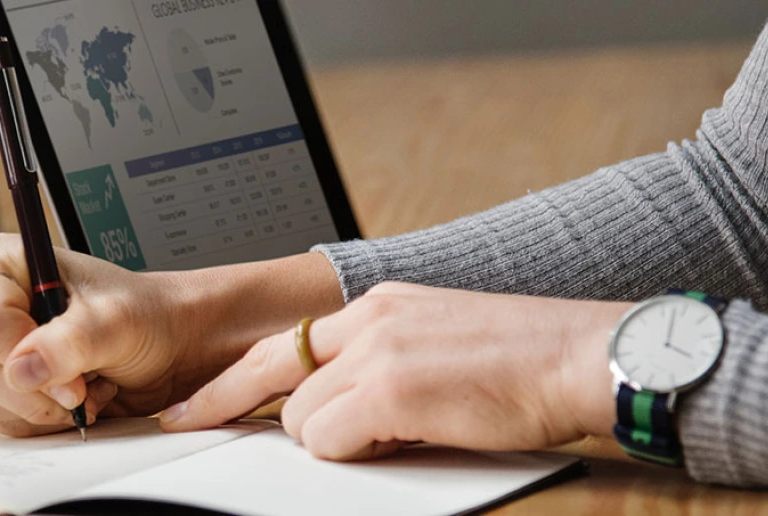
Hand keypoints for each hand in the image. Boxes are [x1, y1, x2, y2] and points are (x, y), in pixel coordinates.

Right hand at [0, 234, 342, 436]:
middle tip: (82, 388)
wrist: (169, 347)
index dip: (23, 355)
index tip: (71, 374)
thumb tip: (22, 368)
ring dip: (37, 407)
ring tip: (83, 387)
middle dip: (34, 389)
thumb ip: (70, 342)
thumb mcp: (116, 322)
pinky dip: (37, 419)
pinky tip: (72, 400)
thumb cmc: (147, 317)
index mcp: (6, 262)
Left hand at [161, 282, 631, 459]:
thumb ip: (381, 362)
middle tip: (185, 423)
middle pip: (271, 369)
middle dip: (225, 401)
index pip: (286, 340)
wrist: (583, 356)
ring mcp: (378, 350)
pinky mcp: (392, 388)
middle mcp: (370, 318)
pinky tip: (400, 439)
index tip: (196, 398)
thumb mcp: (437, 341)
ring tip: (390, 434)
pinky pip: (328, 438)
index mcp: (380, 304)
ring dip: (329, 438)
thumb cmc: (525, 360)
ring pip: (300, 414)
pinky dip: (351, 451)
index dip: (233, 375)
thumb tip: (341, 407)